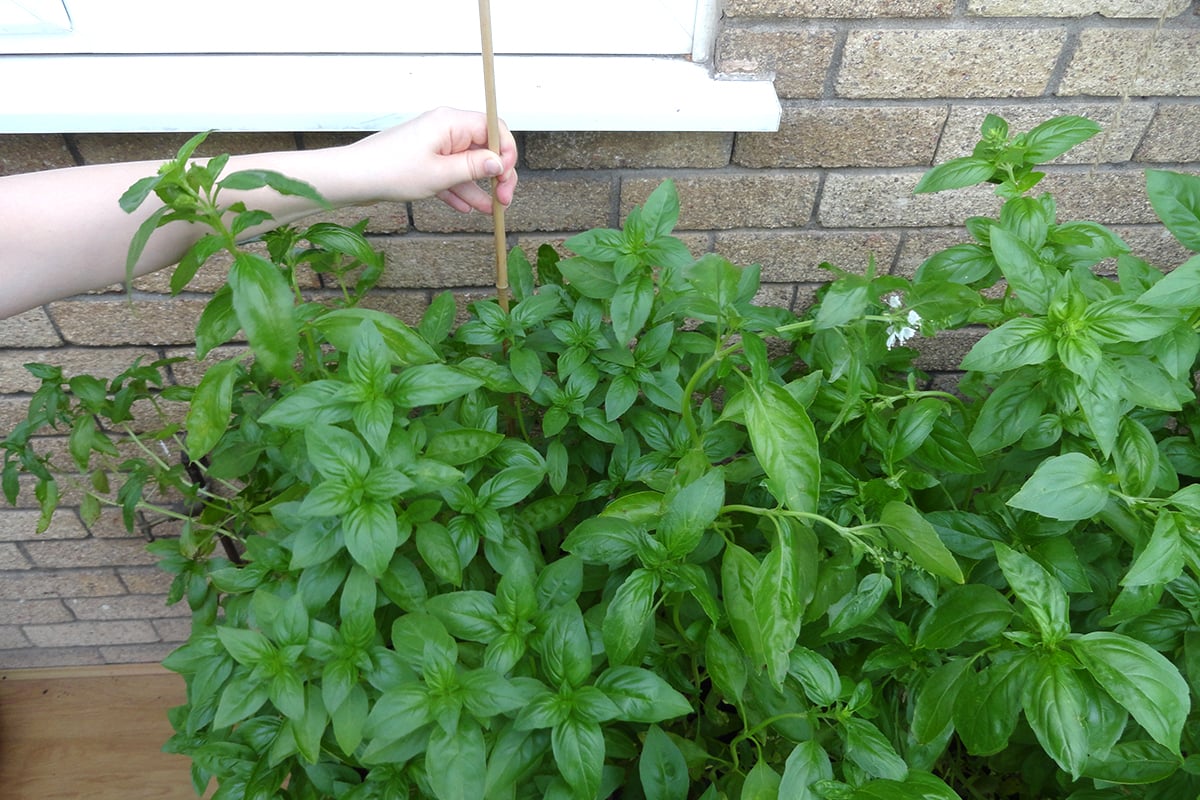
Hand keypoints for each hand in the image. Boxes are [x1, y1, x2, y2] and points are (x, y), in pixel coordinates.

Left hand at [346, 107, 517, 212]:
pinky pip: (449, 172)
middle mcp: (444, 128)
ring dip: (479, 187)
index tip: (506, 177)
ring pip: (466, 164)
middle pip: (483, 148)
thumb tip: (499, 163)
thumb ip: (474, 168)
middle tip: (503, 199)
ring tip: (489, 210)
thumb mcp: (441, 174)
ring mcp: (434, 144)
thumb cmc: (391, 171)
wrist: (354, 178)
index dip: (506, 152)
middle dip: (496, 174)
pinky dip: (458, 189)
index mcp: (451, 122)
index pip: (494, 128)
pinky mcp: (423, 159)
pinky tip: (466, 208)